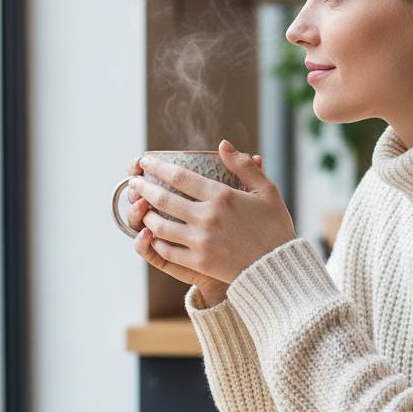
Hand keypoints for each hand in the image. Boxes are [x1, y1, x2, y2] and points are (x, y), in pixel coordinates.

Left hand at [128, 139, 297, 285]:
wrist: (279, 266)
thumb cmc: (275, 226)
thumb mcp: (266, 191)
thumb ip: (244, 166)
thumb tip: (222, 145)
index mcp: (222, 196)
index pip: (179, 176)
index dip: (157, 167)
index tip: (145, 162)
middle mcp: (207, 217)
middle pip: (163, 199)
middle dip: (143, 188)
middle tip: (134, 182)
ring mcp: (200, 241)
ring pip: (160, 225)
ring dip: (145, 214)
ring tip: (140, 207)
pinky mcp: (199, 262)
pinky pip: (167, 250)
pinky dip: (155, 241)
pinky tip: (151, 234)